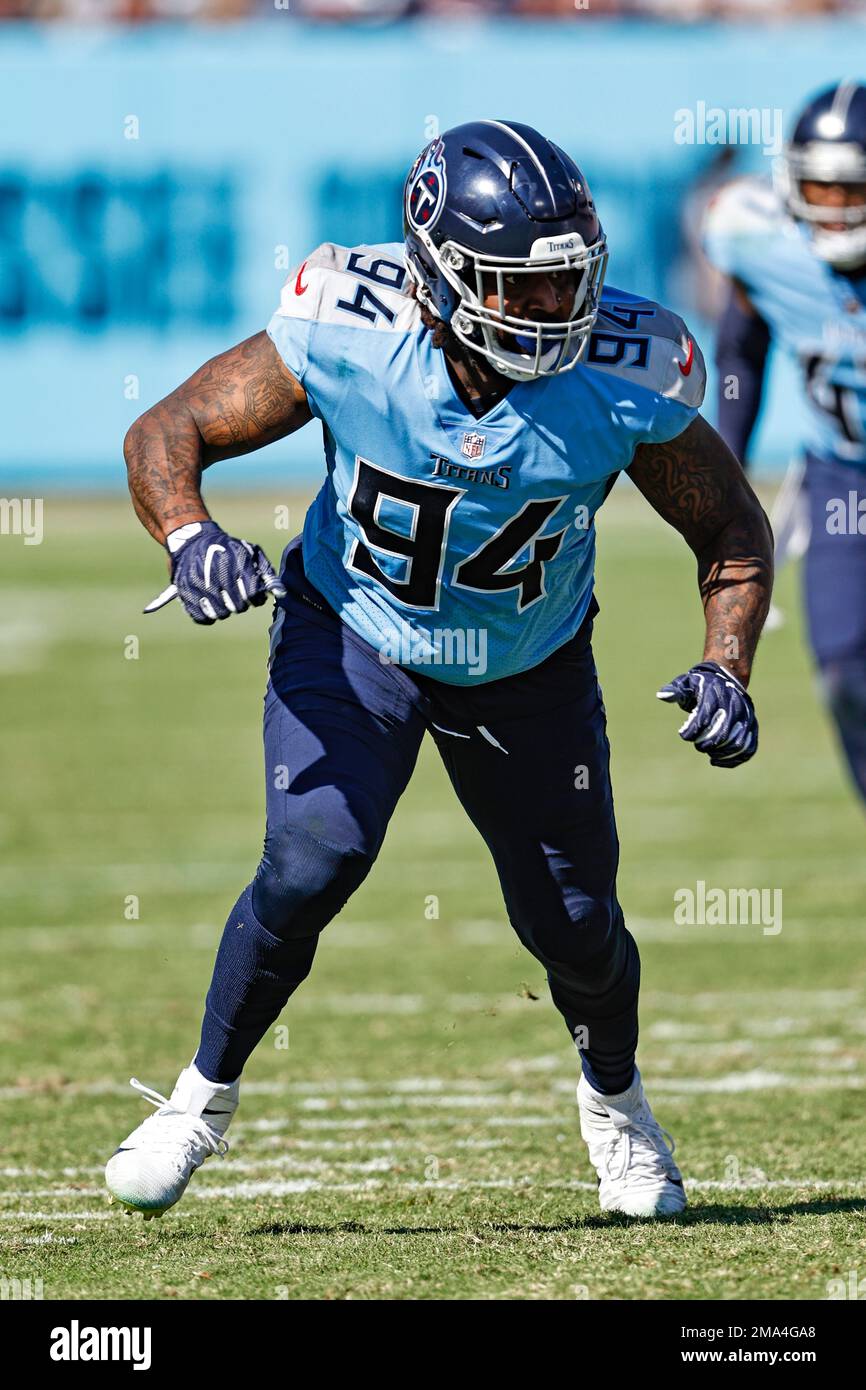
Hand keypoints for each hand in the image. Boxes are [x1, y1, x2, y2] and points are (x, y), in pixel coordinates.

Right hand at [145, 520, 285, 624]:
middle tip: (236, 596)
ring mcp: (198, 584)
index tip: (253, 594)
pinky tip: (210, 605)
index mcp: (234, 561)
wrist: (192, 541)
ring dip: (225, 610)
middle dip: (240, 604)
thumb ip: (266, 572)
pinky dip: (208, 615)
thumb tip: (280, 592)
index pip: (253, 592)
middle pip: (237, 606)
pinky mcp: (184, 593)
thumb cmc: (227, 549)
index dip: (255, 597)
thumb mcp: (250, 552)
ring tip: (223, 599)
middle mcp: (216, 573)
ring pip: (220, 614)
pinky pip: (201, 617)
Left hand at [656, 661, 757, 767]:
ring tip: (710, 753)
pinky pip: (749, 748)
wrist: (727, 677)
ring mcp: (746, 716)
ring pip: (738, 744)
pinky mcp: (752, 726)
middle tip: (698, 744)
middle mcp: (734, 705)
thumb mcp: (686, 682)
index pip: (705, 718)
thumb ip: (674, 690)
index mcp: (716, 694)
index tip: (684, 734)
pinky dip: (735, 759)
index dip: (692, 731)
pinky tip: (718, 760)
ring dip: (721, 754)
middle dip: (706, 744)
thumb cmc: (701, 684)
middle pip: (722, 734)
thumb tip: (662, 696)